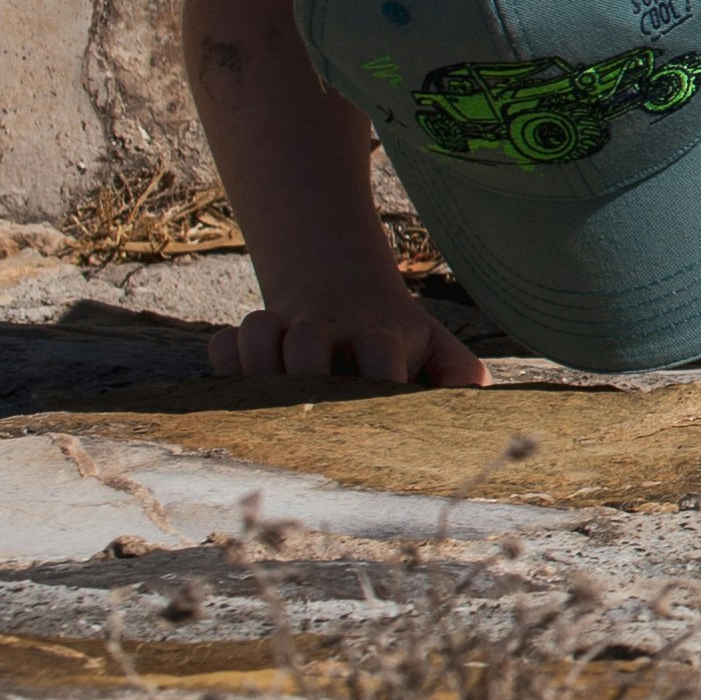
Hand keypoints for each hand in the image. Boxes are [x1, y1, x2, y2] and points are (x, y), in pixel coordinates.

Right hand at [210, 289, 485, 390]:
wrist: (340, 284)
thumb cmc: (394, 335)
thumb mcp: (434, 345)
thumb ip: (458, 372)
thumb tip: (477, 399)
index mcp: (379, 335)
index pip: (378, 352)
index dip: (378, 380)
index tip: (381, 410)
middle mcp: (328, 329)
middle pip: (307, 341)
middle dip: (307, 374)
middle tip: (314, 415)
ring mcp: (285, 329)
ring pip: (260, 332)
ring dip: (260, 364)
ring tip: (273, 400)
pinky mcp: (251, 334)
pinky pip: (223, 342)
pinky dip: (224, 362)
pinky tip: (241, 386)